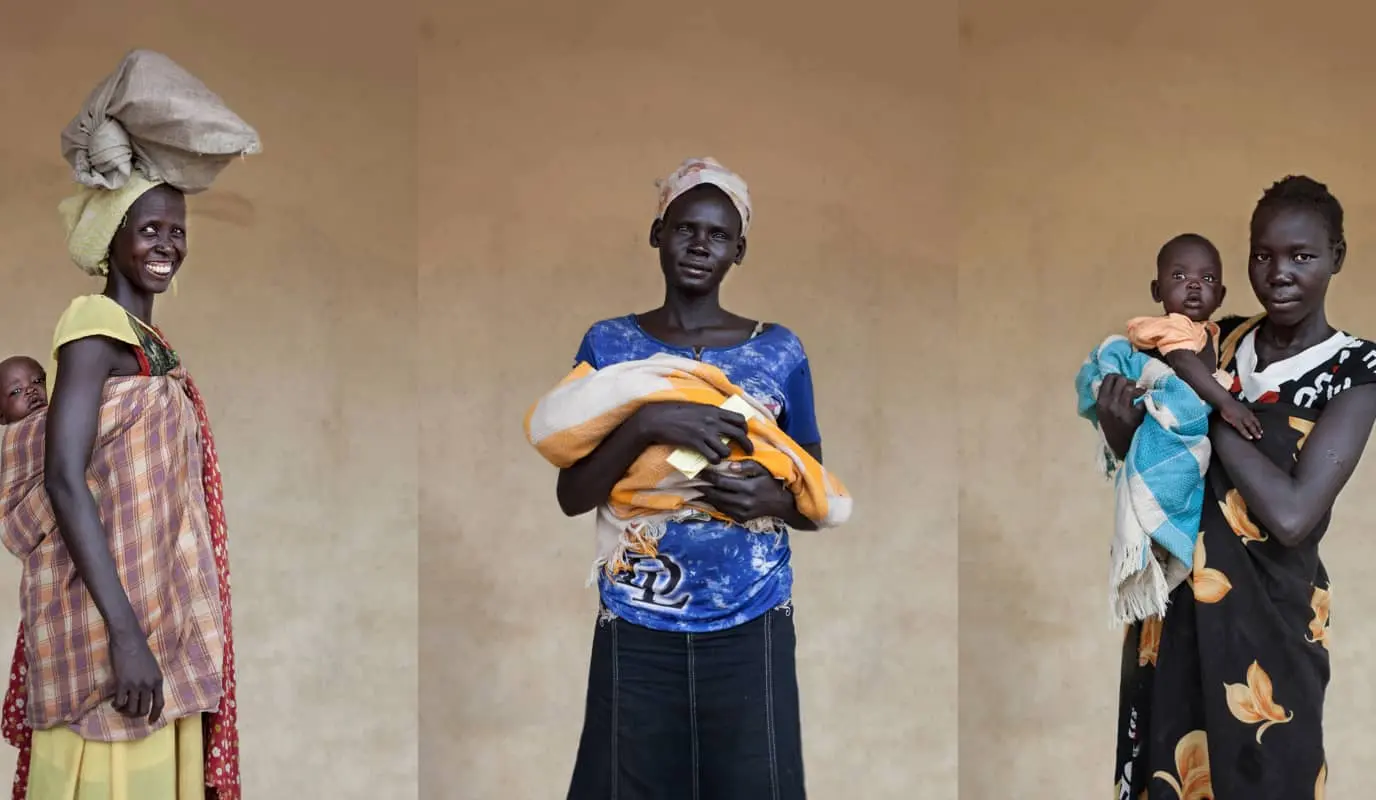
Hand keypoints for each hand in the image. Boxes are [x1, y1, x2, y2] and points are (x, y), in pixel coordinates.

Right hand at [109, 632, 163, 722]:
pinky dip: (116, 705)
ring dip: (125, 711)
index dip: (155, 715)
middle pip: (144, 709)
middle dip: (136, 715)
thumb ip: (151, 680)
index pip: (159, 703)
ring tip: (120, 707)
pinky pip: (120, 702)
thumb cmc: (140, 651)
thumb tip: (147, 694)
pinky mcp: (122, 683)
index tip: (150, 722)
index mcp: (158, 680)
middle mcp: (149, 685)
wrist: (129, 640)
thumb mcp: (152, 667)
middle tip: (129, 712)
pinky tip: (114, 702)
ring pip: (131, 708)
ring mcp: (136, 685)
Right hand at [633, 402, 753, 463]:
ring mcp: (704, 433)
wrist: (656, 418)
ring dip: (726, 455)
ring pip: (726, 449)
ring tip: (721, 456)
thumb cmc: (674, 412)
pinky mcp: (695, 444)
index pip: (739, 418)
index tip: (745, 434)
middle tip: (749, 452)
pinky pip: (713, 457)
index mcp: (713, 410)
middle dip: (747, 445)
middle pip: (739, 434)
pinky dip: (714, 461)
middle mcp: (712, 420)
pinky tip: (711, 460)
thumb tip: (721, 419)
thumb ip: (710, 413)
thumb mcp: (696, 407)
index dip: (745, 428)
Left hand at [698, 460, 793, 523]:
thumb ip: (746, 466)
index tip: (699, 472)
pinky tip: (710, 498)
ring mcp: (742, 513)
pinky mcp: (741, 519)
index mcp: (748, 488)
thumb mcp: (762, 470)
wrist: (780, 504)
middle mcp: (743, 502)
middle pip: (717, 495)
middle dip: (703, 488)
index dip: (709, 477)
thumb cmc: (770, 483)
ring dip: (707, 497)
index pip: (722, 482)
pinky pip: (724, 511)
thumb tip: (729, 466)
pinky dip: (715, 504)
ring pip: (718, 504)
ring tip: (698, 489)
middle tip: (693, 481)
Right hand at [1095, 374, 1146, 458]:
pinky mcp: (1134, 416)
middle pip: (1121, 380)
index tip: (1123, 382)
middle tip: (1134, 388)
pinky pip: (1142, 401)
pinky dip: (1146, 401)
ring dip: (1139, 389)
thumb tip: (1114, 381)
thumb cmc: (1113, 430)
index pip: (1108, 378)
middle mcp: (1109, 404)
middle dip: (1130, 381)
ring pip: (1131, 387)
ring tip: (1141, 394)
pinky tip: (1145, 404)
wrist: (1121, 448)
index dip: (1118, 377)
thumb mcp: (1103, 414)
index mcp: (1100, 402)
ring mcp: (1121, 410)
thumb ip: (1106, 399)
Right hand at [1219, 400, 1263, 440]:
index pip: (1255, 420)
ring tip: (1258, 437)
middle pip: (1254, 423)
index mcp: (1247, 412)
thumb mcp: (1240, 407)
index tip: (1261, 430)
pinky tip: (1249, 437)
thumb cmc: (1230, 404)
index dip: (1258, 425)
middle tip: (1261, 435)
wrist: (1225, 401)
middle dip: (1258, 430)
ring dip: (1255, 432)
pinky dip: (1246, 433)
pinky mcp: (1236, 421)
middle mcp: (1246, 415)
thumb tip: (1245, 415)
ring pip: (1250, 426)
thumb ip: (1243, 412)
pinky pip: (1242, 429)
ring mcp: (1242, 418)